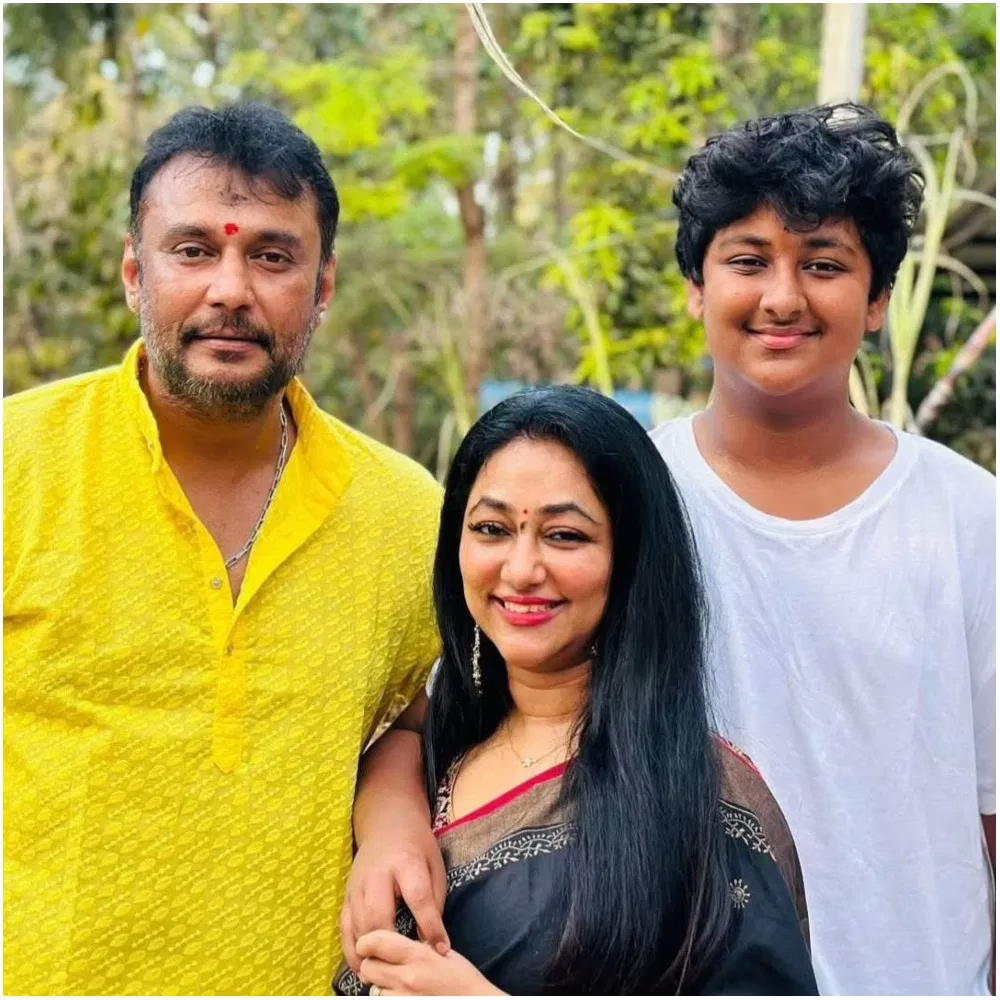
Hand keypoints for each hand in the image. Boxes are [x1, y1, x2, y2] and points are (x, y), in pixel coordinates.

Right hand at [341, 819, 448, 971]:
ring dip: (370, 952)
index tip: (441, 949)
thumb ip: (434, 902)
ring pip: (359, 925)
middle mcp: (377, 874)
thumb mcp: (435, 865)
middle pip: (380, 915)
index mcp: (405, 862)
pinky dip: (351, 950)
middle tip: (404, 967)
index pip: (418, 897)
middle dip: (391, 945)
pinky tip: (363, 966)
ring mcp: (357, 885)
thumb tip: (433, 942)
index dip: (430, 925)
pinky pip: (345, 927)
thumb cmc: (417, 847)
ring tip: (383, 974)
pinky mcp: (346, 895)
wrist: (387, 824)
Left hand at [357, 930, 503, 995]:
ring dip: (380, 985)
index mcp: (418, 956)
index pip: (375, 941)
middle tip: (383, 964)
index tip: (369, 943)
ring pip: (373, 989)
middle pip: (367, 967)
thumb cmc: (465, 982)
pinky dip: (388, 998)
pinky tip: (401, 994)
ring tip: (396, 983)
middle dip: (372, 964)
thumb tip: (401, 941)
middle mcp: (406, 979)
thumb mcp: (446, 954)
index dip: (367, 941)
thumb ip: (422, 946)